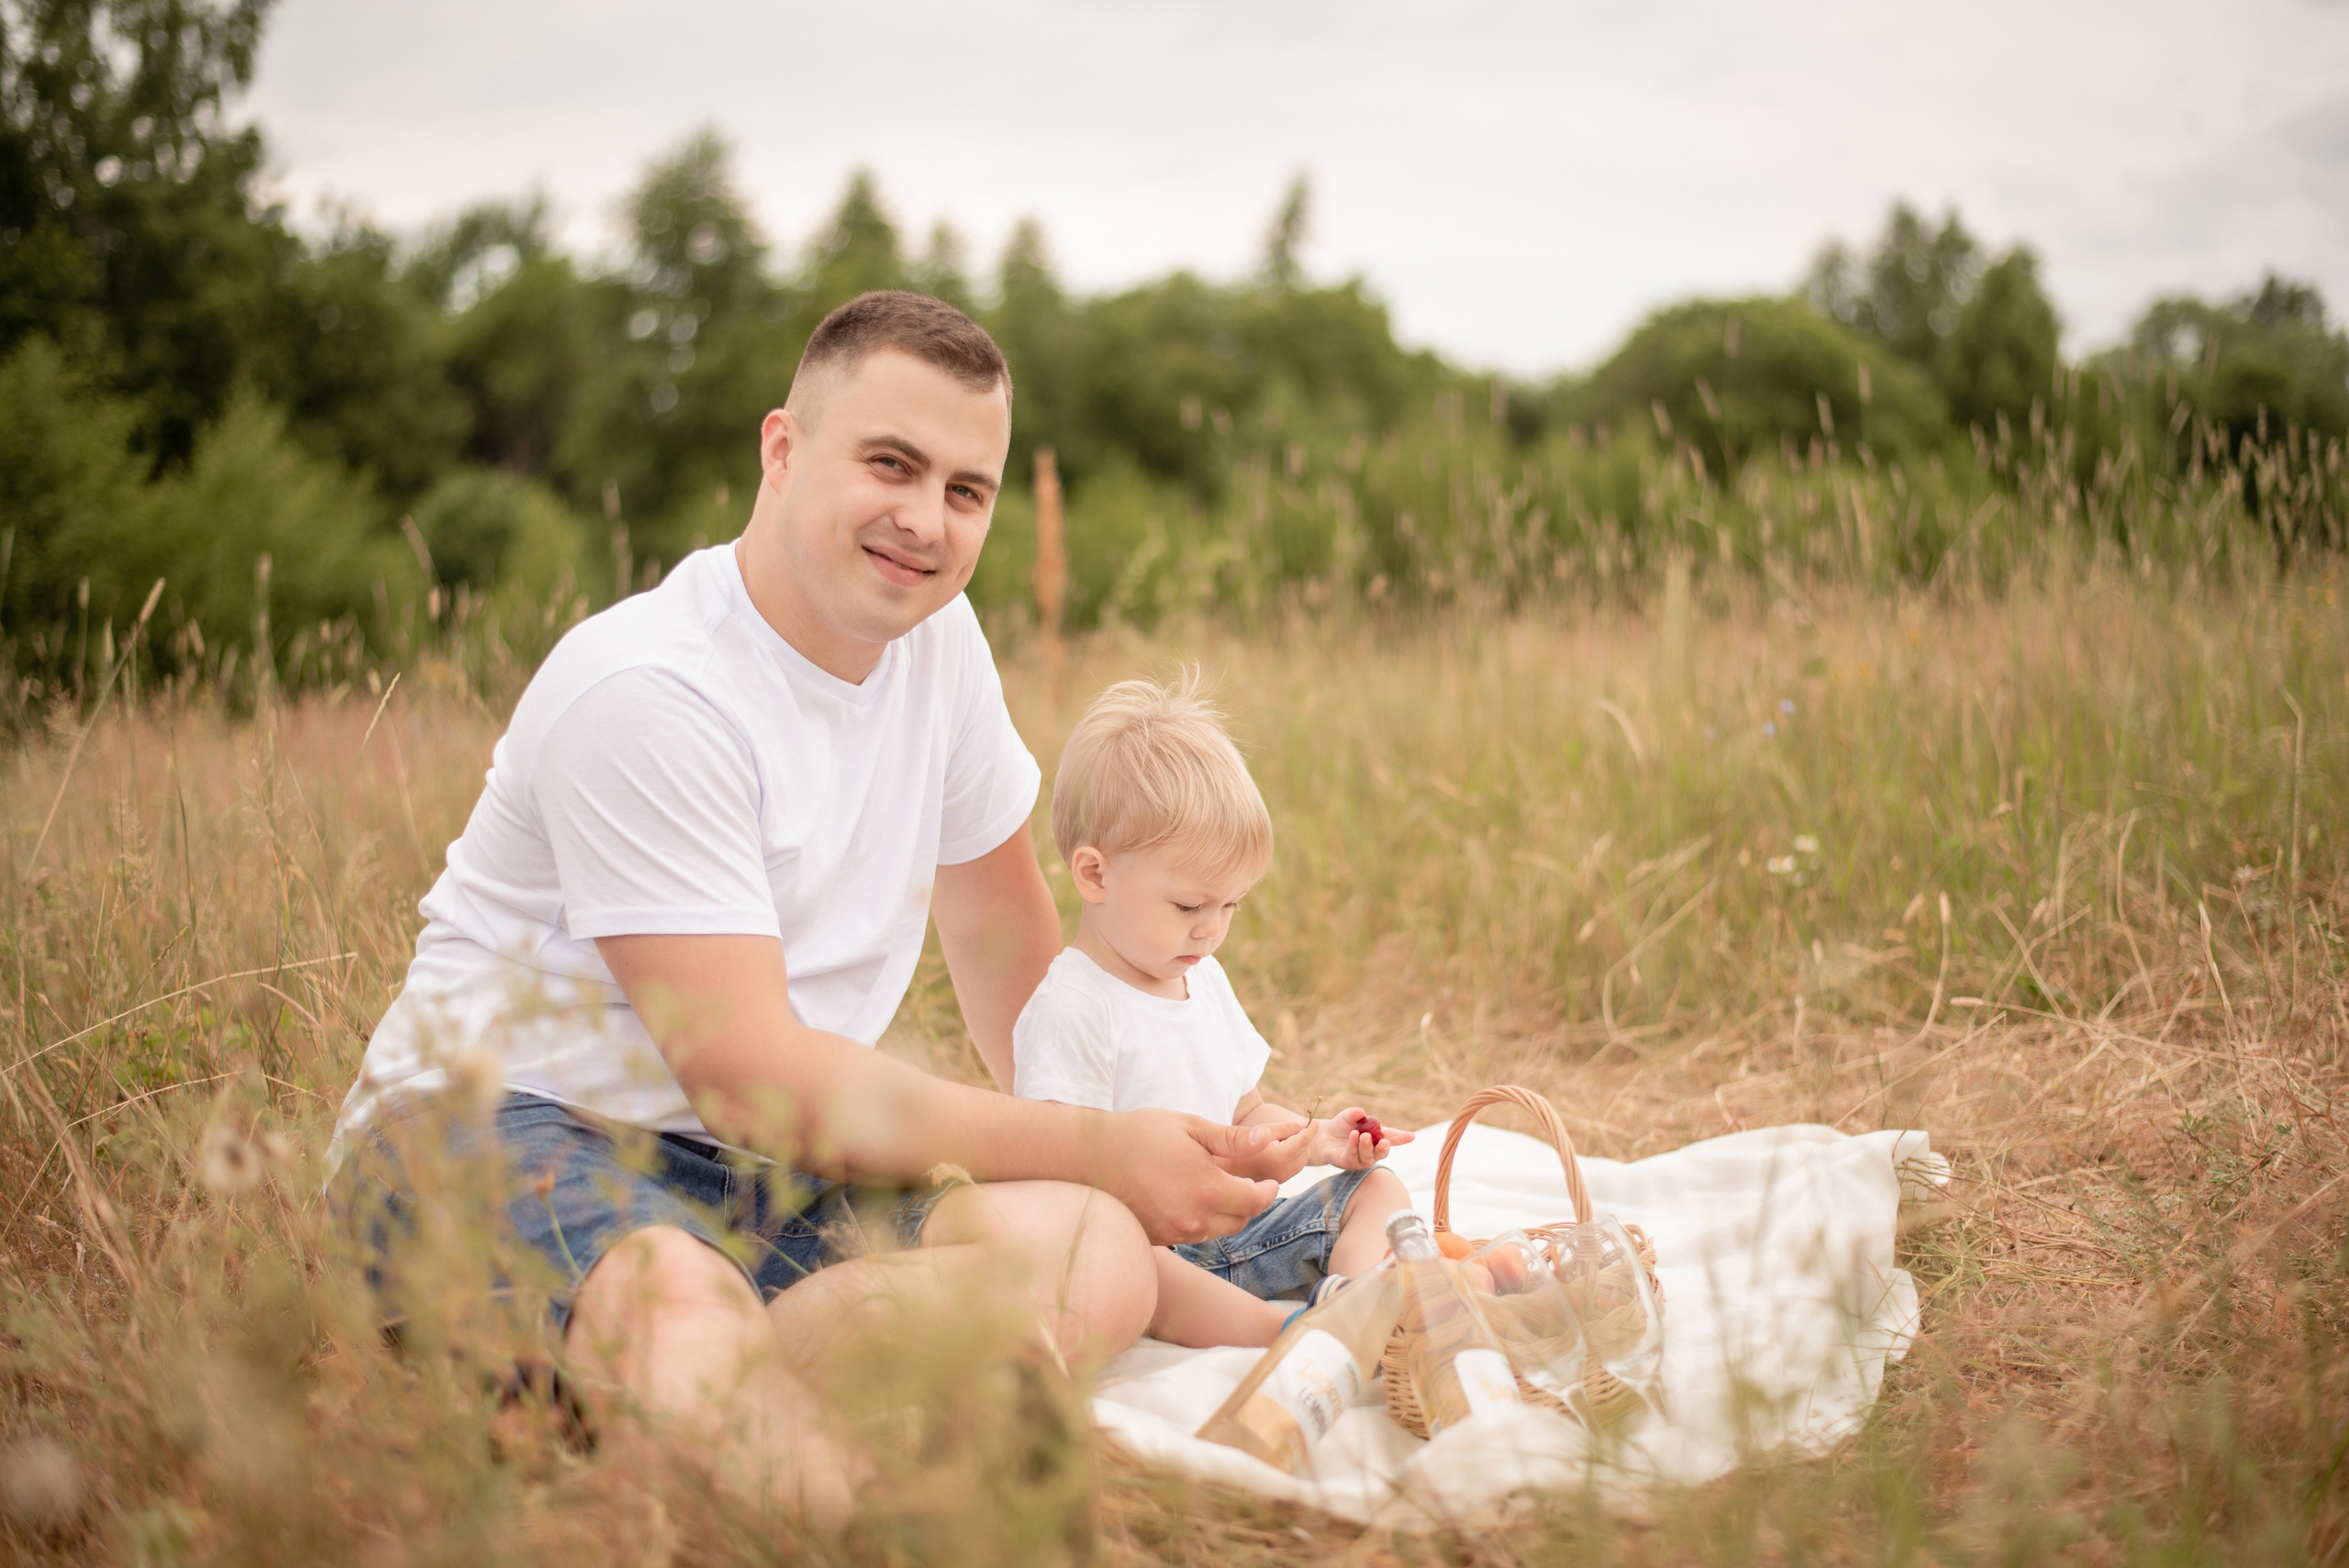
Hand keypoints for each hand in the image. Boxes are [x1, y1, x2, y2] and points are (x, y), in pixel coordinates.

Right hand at [1097, 1109, 1280, 1245]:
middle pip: (1240, 1220)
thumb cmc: (1142, 1134)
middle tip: (1247, 1184)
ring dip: (1225, 1213)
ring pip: (1217, 1230)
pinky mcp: (1159, 1238)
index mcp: (1207, 1188)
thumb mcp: (1190, 1127)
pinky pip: (1192, 1234)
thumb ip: (1232, 1138)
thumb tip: (1267, 1140)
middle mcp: (1194, 1217)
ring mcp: (1175, 1232)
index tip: (1270, 1182)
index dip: (1267, 1191)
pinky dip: (1201, 1220)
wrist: (1091, 1157)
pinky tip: (1190, 1198)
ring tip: (1217, 1189)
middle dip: (1249, 1203)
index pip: (1255, 1200)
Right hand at [1224, 1117, 1310, 1181]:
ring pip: (1301, 1163)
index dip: (1311, 1129)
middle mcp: (1282, 1172)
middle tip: (1293, 1128)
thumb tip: (1304, 1124)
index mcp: (1279, 1157)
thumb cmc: (1235, 1146)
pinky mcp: (1275, 1184)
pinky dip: (1293, 1159)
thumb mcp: (1260, 1130)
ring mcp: (1279, 1181)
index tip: (1316, 1121)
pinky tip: (1278, 1150)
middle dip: (1304, 1139)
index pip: (1303, 1141)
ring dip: (1299, 1150)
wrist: (1219, 1170)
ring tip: (1284, 1139)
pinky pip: (1293, 1170)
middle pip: (1305, 1152)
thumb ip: (1285, 1128)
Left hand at [1310, 1108, 1415, 1168]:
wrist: (1324, 1135)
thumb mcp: (1347, 1116)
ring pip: (1369, 1156)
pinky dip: (1354, 1145)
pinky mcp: (1349, 1163)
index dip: (1402, 1138)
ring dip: (1367, 1146)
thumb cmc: (1341, 1125)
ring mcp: (1361, 1159)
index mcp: (1377, 1137)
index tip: (1411, 1136)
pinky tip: (1353, 1136)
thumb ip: (1354, 1114)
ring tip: (1363, 1135)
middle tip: (1384, 1142)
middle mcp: (1372, 1150)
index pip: (1392, 1138)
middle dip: (1384, 1148)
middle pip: (1382, 1152)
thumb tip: (1361, 1112)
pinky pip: (1354, 1156)